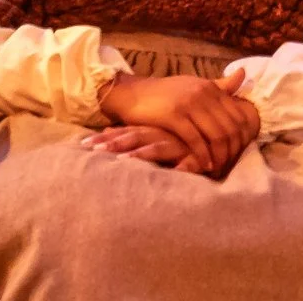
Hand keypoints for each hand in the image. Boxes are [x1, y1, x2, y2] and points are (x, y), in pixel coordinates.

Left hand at [79, 124, 193, 166]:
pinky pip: (188, 162)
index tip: (82, 143)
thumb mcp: (157, 136)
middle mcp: (164, 135)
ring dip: (138, 154)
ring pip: (156, 148)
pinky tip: (172, 172)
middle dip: (113, 144)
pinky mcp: (197, 155)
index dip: (105, 137)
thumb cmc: (185, 139)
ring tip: (120, 161)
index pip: (126, 132)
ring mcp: (179, 144)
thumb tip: (106, 130)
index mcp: (153, 130)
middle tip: (91, 149)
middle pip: (136, 136)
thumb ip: (135, 134)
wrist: (220, 132)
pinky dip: (181, 168)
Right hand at [98, 70, 261, 176]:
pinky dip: (203, 155)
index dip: (243, 138)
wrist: (132, 93)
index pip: (239, 115)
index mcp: (212, 88)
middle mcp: (205, 93)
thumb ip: (219, 86)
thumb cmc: (165, 94)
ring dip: (220, 155)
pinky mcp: (174, 115)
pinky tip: (204, 165)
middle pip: (231, 127)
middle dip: (233, 150)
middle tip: (230, 166)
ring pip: (216, 134)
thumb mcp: (195, 86)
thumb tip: (244, 74)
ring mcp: (190, 104)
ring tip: (219, 169)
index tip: (239, 153)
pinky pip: (195, 139)